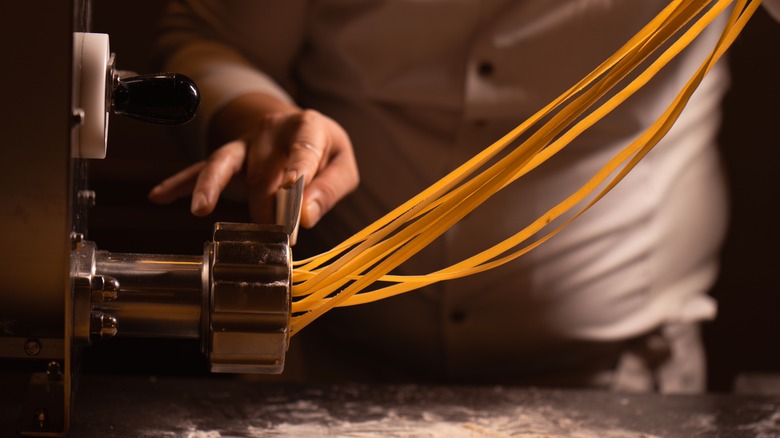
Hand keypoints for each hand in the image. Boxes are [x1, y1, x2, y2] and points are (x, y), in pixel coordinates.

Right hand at [148, 107, 358, 227]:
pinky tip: (159, 195)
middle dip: (266, 206)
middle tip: (275, 236)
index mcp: (308, 126)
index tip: (292, 192)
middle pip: (263, 171)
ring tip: (200, 209)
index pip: (303, 149)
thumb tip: (307, 216)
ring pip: (226, 165)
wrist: (298, 129)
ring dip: (214, 189)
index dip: (297, 170)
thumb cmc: (325, 152)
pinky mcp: (229, 155)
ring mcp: (246, 141)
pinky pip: (203, 168)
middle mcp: (272, 129)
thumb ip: (330, 188)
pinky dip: (181, 182)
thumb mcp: (342, 165)